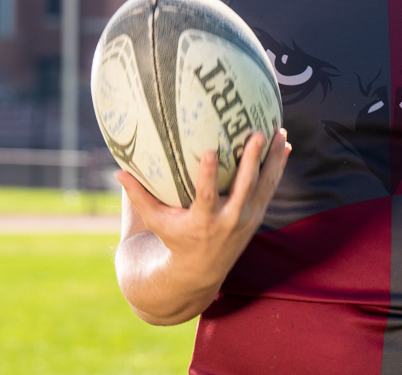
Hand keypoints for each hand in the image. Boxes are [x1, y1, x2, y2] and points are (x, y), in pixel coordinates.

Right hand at [114, 128, 290, 324]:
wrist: (202, 271)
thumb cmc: (174, 238)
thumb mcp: (155, 221)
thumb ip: (138, 197)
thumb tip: (116, 171)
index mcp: (203, 222)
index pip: (206, 196)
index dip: (209, 175)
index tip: (211, 151)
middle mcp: (229, 220)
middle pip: (244, 188)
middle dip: (252, 161)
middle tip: (256, 133)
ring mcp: (247, 219)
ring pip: (264, 185)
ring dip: (272, 159)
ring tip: (278, 131)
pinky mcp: (257, 215)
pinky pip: (270, 187)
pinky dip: (277, 167)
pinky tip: (284, 145)